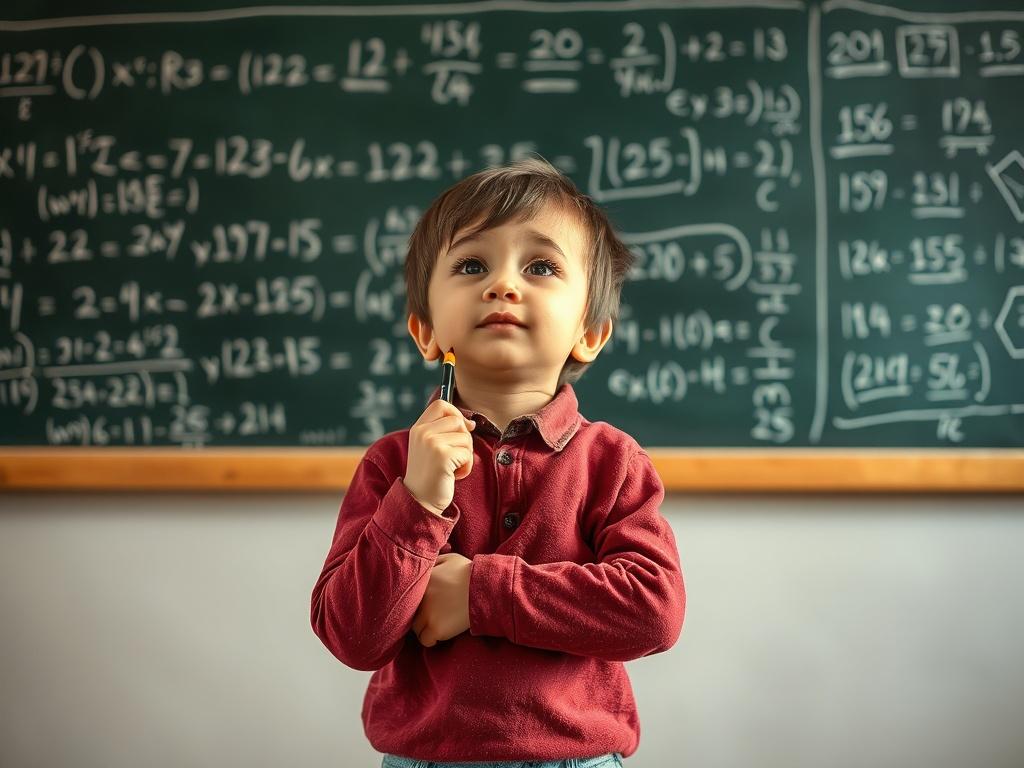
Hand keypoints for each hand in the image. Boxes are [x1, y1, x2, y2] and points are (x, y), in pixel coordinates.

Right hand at [403, 399, 475, 514]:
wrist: (419, 501)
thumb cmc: (430, 475)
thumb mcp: (430, 448)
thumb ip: (443, 432)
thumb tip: (470, 423)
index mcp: (418, 428)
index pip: (440, 404)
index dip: (456, 413)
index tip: (463, 428)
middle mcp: (422, 432)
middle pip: (457, 421)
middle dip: (464, 439)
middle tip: (454, 457)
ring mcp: (431, 443)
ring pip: (466, 438)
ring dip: (465, 455)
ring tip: (452, 468)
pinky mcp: (442, 456)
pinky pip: (467, 454)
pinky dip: (466, 467)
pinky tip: (453, 476)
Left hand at [412, 552, 471, 646]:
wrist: (486, 589)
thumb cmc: (469, 573)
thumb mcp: (450, 558)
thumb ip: (434, 562)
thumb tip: (425, 565)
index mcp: (423, 580)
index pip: (409, 596)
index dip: (417, 600)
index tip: (425, 603)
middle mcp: (421, 597)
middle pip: (410, 613)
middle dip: (419, 614)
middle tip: (432, 614)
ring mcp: (427, 614)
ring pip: (416, 628)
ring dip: (424, 627)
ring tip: (437, 623)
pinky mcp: (435, 629)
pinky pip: (425, 640)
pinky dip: (431, 639)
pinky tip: (440, 633)